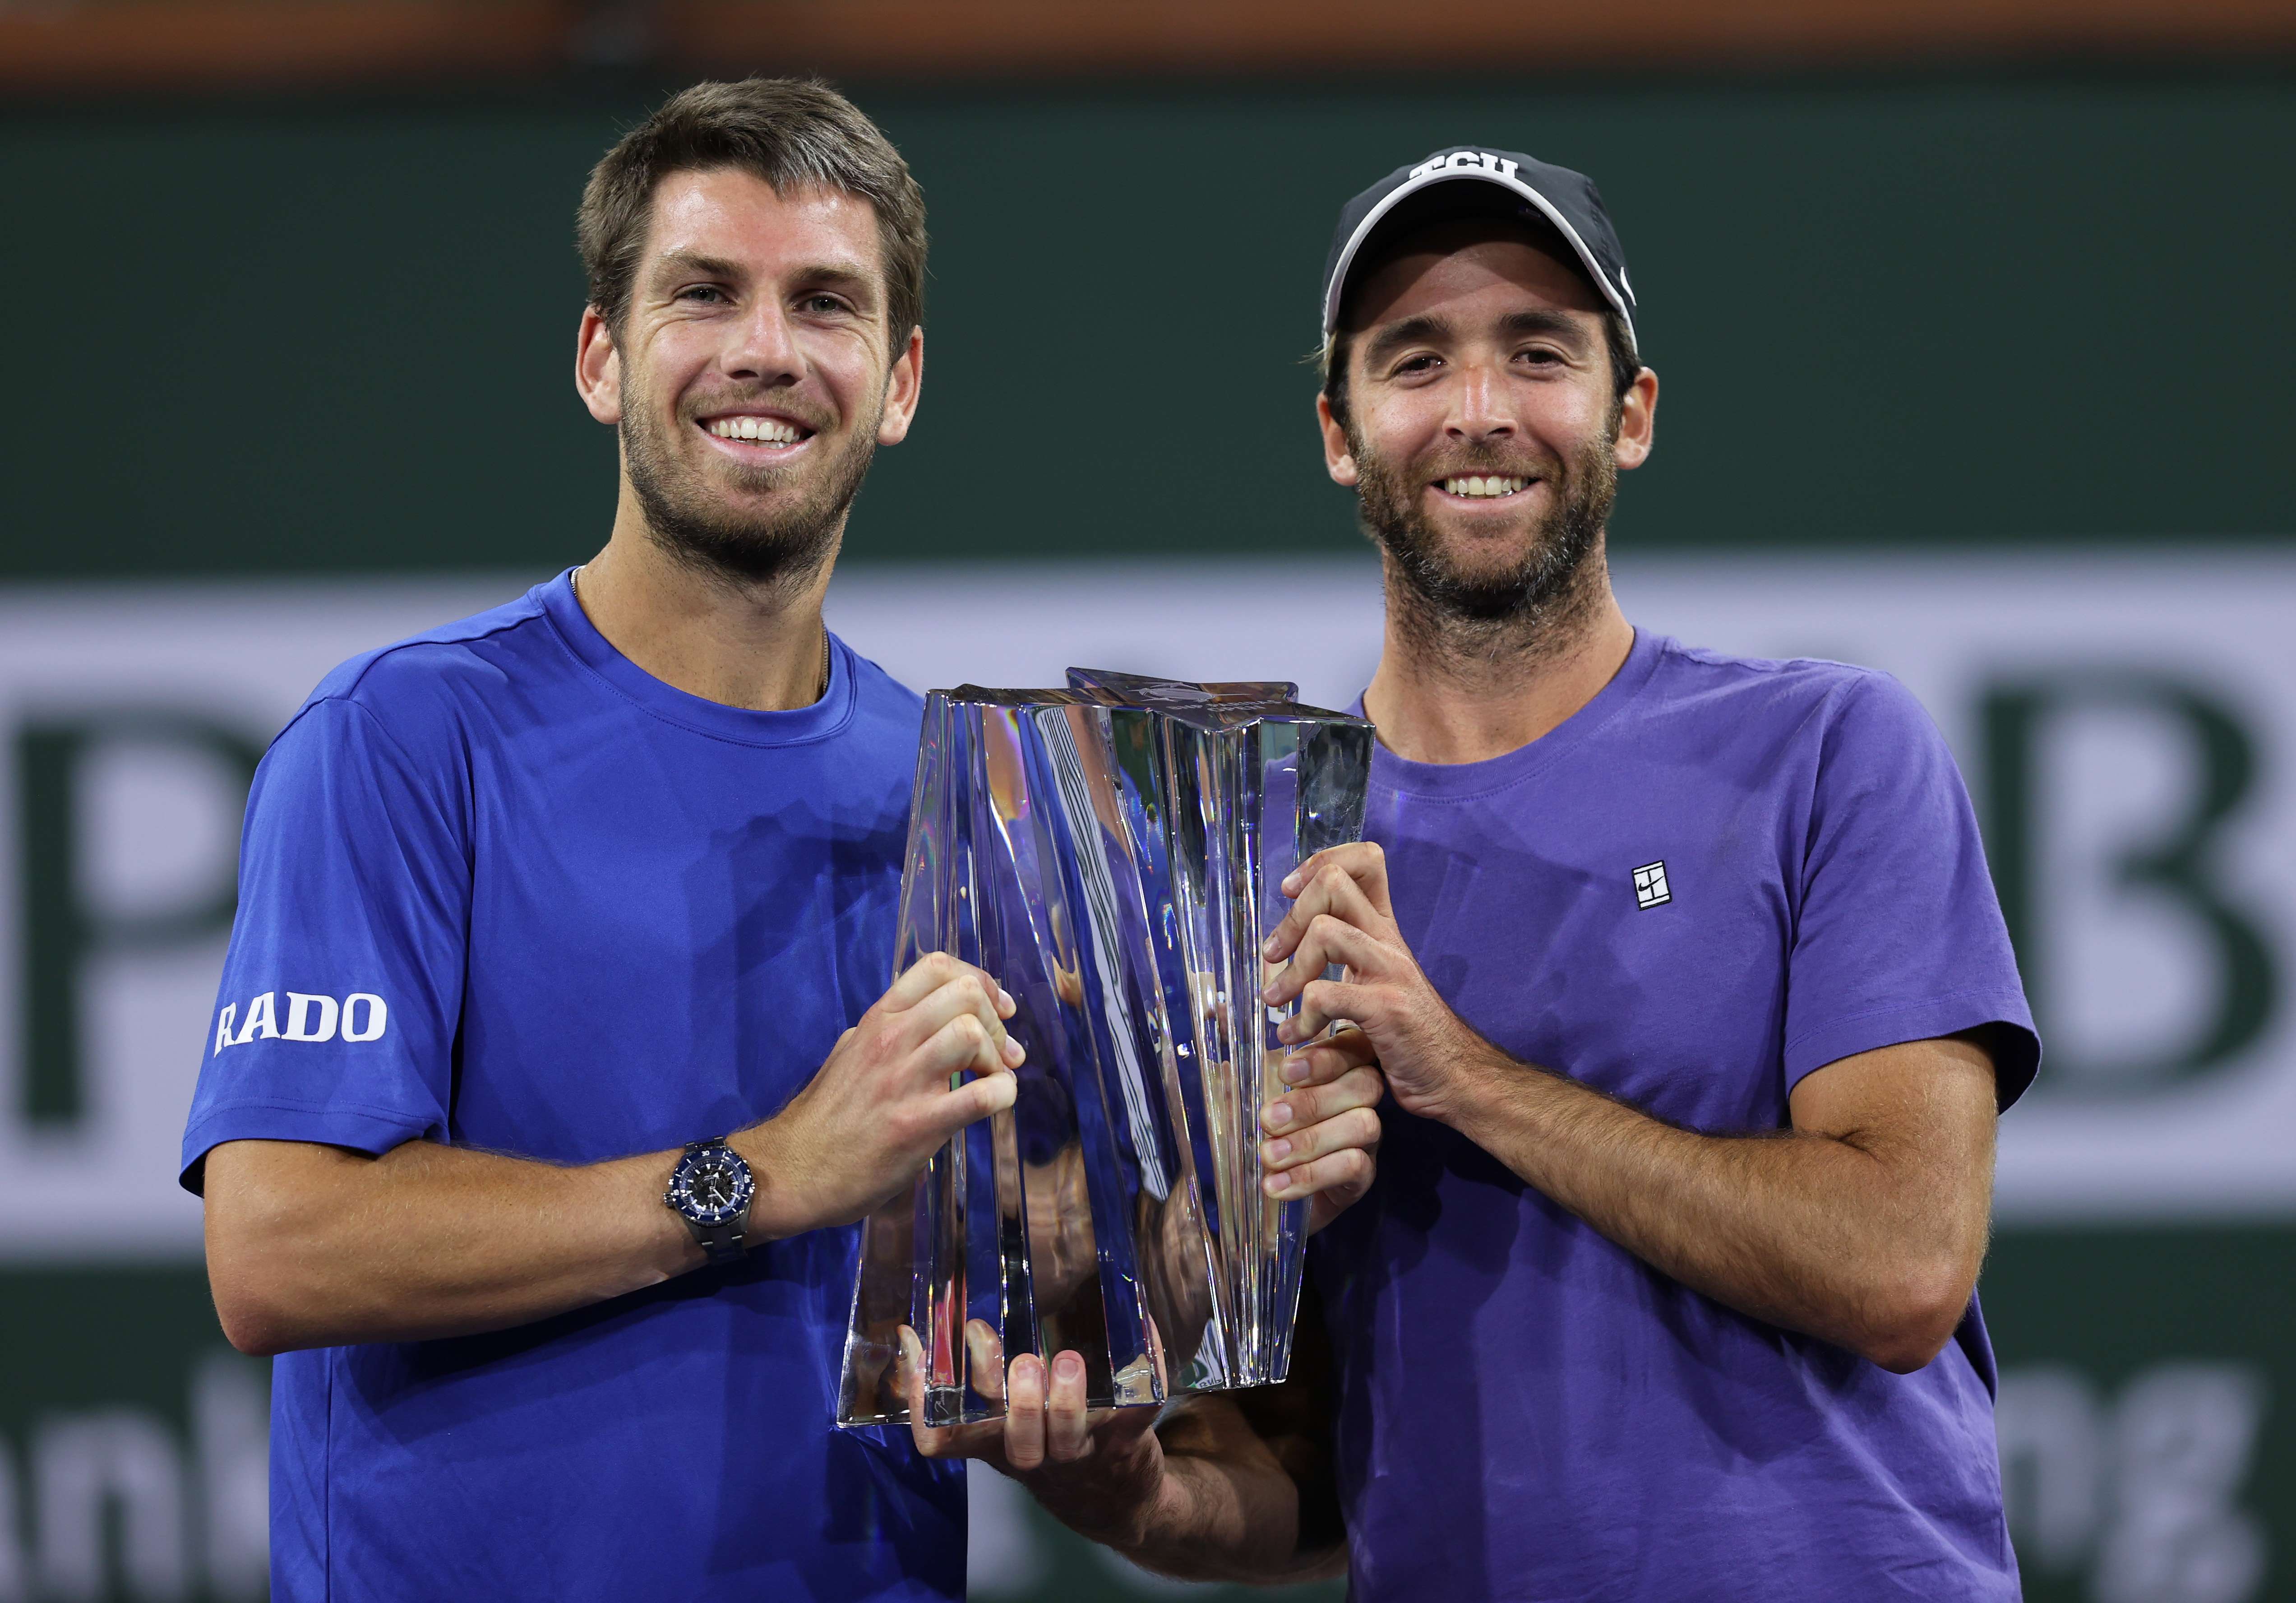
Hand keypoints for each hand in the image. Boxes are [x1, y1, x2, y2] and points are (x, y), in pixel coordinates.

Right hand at [745, 952, 1022, 1236]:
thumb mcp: (845, 1055)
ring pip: (970, 1034)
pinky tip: (996, 1103)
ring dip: (996, 1057)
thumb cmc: (821, 1118)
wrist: (794, 1171)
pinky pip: (980, 1096)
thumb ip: (878, 1035)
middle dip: (995, 1021)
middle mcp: (891, 1041)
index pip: (936, 967)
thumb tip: (912, 1024)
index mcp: (877, 1021)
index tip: (997, 1008)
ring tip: (992, 1079)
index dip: (980, 980)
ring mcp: (905, 1081)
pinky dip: (1002, 1095)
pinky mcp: (918, 1125)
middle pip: (964, 994)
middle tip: (1001, 1054)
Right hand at [901, 1322, 1170, 1549]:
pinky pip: (1139, 1409)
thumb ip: (979, 1391)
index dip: (925, 1404)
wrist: (1116, 1504)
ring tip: (1068, 1362)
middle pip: (1016, 1441)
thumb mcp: (1004, 1434)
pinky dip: (1147, 1370)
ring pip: (1069, 1435)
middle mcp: (1035, 1454)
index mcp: (996, 1445)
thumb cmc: (1049, 1452)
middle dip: (1016, 1403)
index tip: (922, 1347)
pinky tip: (1145, 1330)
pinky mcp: (1127, 1443)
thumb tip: (935, 1328)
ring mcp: (1083, 1452)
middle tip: (1020, 1362)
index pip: (945, 1440)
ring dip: (1067, 1400)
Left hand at [1258, 842, 1486, 1127]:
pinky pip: (1327, 995)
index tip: (1290, 891)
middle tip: (1274, 955)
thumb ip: (1344, 957)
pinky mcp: (1387, 1010)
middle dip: (1291, 915)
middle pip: (1335, 883)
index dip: (1320, 862)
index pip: (1365, 861)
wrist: (1457, 1081)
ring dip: (1290, 969)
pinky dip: (1302, 1018)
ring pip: (1326, 931)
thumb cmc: (1409, 1037)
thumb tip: (1282, 945)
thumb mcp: (1376, 983)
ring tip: (1275, 1000)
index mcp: (1385, 931)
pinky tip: (1298, 1036)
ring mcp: (1390, 973)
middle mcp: (1389, 942)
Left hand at [1261, 1028, 1382, 1232]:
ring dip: (1310, 1141)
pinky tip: (1276, 1184)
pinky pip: (1354, 1166)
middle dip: (1313, 1101)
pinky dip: (1312, 1175)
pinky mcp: (1364, 1175)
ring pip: (1362, 1125)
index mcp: (1338, 1068)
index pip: (1350, 1048)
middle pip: (1364, 1085)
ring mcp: (1368, 1137)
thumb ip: (1241, 1070)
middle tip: (1268, 1119)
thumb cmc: (1262, 1131)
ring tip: (1268, 1156)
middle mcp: (1360, 1098)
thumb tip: (1219, 1031)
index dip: (1323, 1058)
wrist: (1264, 1190)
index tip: (1283, 1072)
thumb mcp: (1247, 1097)